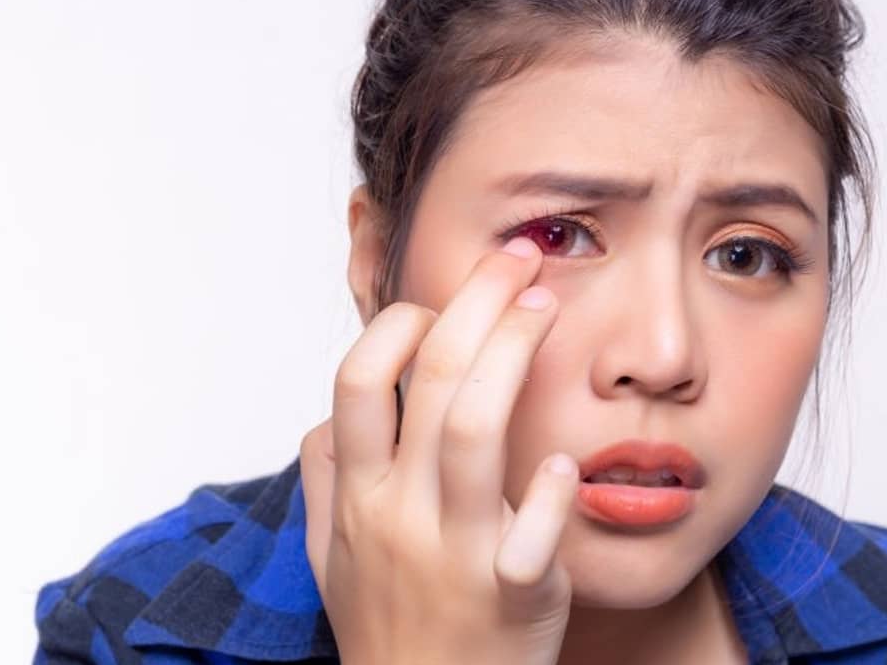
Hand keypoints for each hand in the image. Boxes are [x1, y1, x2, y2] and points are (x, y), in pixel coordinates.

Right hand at [299, 236, 579, 664]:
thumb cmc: (385, 632)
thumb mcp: (329, 558)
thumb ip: (325, 483)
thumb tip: (327, 423)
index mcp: (357, 496)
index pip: (357, 380)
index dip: (398, 326)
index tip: (437, 309)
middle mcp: (399, 513)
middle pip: (429, 378)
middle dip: (475, 300)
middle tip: (518, 258)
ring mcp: (454, 552)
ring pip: (474, 427)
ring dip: (513, 353)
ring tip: (546, 307)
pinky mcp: (512, 594)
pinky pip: (531, 529)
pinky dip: (547, 484)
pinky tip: (561, 458)